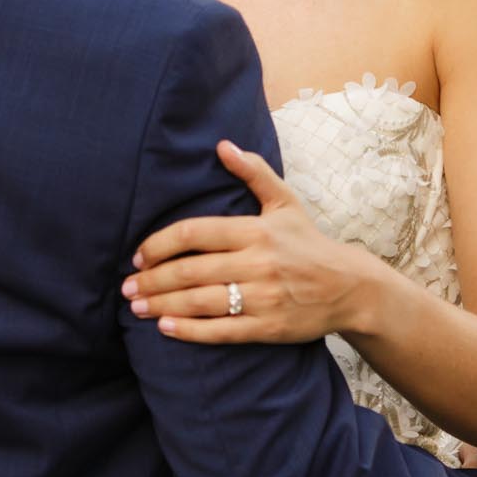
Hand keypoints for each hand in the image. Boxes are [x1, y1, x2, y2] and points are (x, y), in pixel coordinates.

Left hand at [121, 139, 383, 343]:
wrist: (349, 288)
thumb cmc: (309, 243)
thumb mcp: (285, 202)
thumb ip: (253, 172)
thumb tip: (222, 145)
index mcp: (255, 230)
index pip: (195, 233)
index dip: (160, 244)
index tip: (138, 256)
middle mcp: (256, 263)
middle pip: (190, 270)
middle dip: (152, 280)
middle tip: (127, 288)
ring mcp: (262, 297)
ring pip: (200, 302)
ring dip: (162, 305)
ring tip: (137, 307)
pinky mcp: (267, 327)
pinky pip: (221, 331)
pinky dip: (189, 331)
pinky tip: (165, 328)